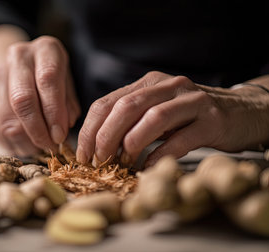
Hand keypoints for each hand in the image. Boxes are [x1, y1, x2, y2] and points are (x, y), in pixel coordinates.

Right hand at [0, 36, 80, 155]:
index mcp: (46, 50)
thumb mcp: (68, 87)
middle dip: (36, 130)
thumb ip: (67, 108)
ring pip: (6, 118)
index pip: (48, 80)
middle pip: (22, 99)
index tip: (59, 136)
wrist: (23, 66)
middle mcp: (19, 55)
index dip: (54, 112)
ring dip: (23, 141)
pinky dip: (9, 141)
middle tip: (48, 146)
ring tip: (37, 149)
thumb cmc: (52, 80)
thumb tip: (59, 133)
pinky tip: (22, 144)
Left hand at [76, 71, 268, 166]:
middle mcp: (168, 86)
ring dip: (131, 143)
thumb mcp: (155, 111)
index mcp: (148, 83)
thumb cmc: (189, 117)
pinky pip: (181, 139)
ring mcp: (192, 101)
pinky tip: (147, 167)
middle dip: (105, 137)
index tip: (83, 154)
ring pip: (154, 118)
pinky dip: (159, 155)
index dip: (89, 129)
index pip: (107, 102)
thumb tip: (96, 146)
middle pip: (126, 107)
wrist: (240, 112)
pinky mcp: (213, 120)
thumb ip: (129, 121)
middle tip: (98, 161)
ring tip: (121, 163)